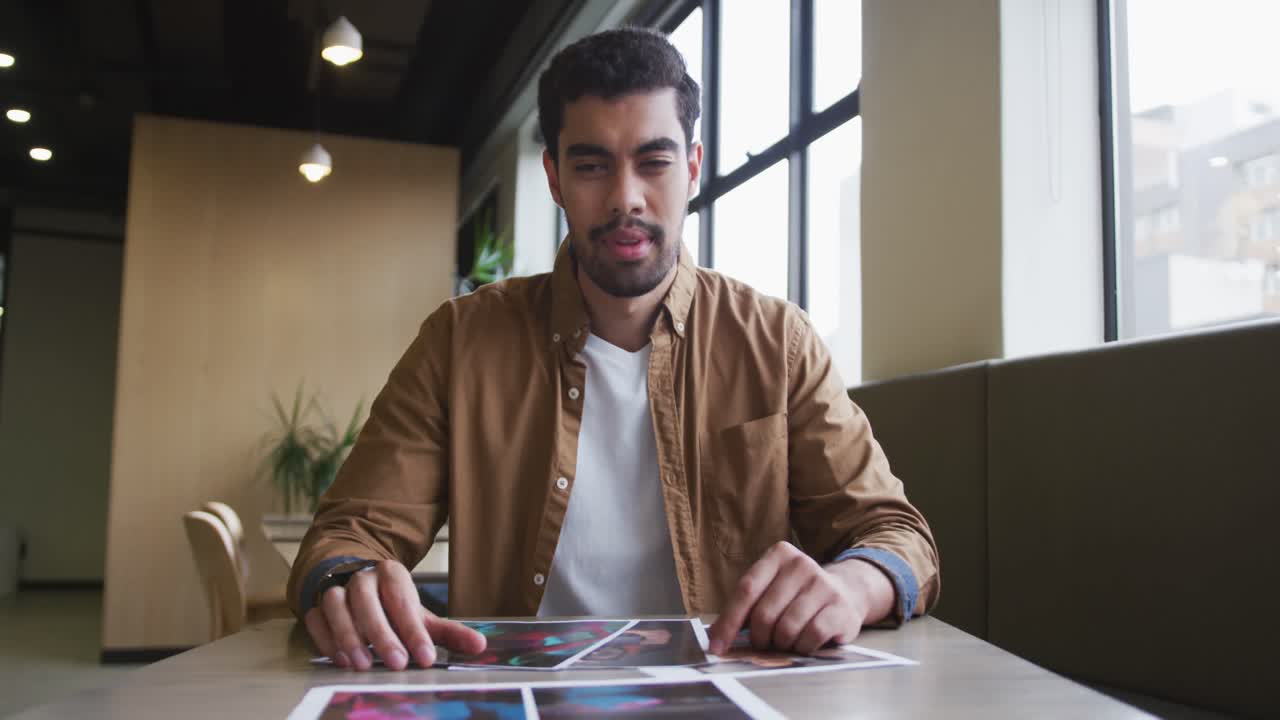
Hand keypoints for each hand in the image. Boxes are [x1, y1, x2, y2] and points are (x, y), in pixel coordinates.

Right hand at [303, 559, 485, 670]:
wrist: (355, 584)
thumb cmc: (392, 605)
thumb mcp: (421, 615)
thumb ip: (449, 632)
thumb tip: (480, 645)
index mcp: (391, 574)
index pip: (402, 601)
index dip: (414, 630)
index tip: (426, 657)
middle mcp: (361, 578)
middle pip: (368, 603)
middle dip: (383, 634)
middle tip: (396, 663)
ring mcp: (336, 589)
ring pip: (337, 607)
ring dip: (349, 636)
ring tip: (363, 664)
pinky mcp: (317, 606)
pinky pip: (317, 619)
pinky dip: (326, 639)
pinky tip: (340, 659)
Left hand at [707, 541, 893, 655]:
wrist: (846, 593)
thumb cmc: (798, 596)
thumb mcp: (771, 590)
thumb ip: (746, 608)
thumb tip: (716, 638)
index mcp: (779, 555)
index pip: (746, 590)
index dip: (729, 622)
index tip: (717, 646)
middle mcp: (801, 565)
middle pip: (764, 613)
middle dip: (759, 637)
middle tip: (763, 643)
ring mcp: (823, 585)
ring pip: (786, 629)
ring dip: (782, 644)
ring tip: (787, 640)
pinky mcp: (840, 607)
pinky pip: (810, 637)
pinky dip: (802, 647)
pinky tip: (805, 642)